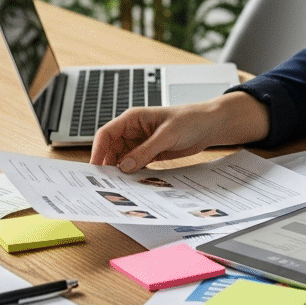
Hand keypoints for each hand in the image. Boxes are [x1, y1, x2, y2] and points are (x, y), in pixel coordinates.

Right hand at [90, 91, 270, 171]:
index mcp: (132, 118)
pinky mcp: (150, 152)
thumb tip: (124, 166)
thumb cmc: (190, 120)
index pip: (106, 133)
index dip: (97, 150)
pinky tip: (133, 183)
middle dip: (108, 164)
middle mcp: (133, 130)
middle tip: (106, 183)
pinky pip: (135, 164)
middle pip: (111, 149)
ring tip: (120, 186)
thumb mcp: (167, 135)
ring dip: (121, 171)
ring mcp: (141, 142)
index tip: (95, 167)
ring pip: (122, 158)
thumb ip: (145, 150)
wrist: (210, 125)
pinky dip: (133, 173)